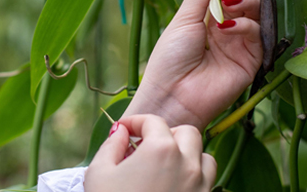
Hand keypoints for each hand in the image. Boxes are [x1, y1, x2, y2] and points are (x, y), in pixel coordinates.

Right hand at [85, 115, 215, 191]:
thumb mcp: (99, 172)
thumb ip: (112, 145)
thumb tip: (121, 132)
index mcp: (161, 149)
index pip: (153, 121)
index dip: (136, 122)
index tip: (124, 131)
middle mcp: (187, 164)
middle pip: (186, 133)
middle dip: (166, 134)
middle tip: (145, 146)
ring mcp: (199, 186)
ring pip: (203, 157)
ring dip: (187, 154)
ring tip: (164, 165)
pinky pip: (207, 182)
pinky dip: (194, 177)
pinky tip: (172, 185)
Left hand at [124, 0, 261, 129]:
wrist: (172, 96)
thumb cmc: (170, 58)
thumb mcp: (184, 18)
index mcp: (205, 16)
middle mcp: (225, 26)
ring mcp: (239, 42)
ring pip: (254, 11)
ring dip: (243, 2)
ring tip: (227, 7)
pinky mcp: (251, 59)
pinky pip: (257, 34)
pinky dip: (245, 26)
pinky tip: (227, 29)